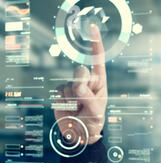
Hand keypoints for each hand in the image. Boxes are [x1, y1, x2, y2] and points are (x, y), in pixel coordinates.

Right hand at [54, 24, 107, 144]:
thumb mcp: (96, 111)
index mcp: (99, 82)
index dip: (95, 44)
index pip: (98, 61)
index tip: (92, 28)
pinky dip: (63, 102)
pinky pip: (58, 92)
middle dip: (80, 85)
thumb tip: (78, 83)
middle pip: (80, 72)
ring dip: (72, 99)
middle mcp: (86, 81)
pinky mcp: (60, 91)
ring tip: (78, 108)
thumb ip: (88, 96)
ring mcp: (72, 85)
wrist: (80, 134)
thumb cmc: (94, 122)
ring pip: (68, 85)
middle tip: (83, 100)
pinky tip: (69, 108)